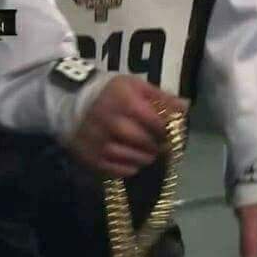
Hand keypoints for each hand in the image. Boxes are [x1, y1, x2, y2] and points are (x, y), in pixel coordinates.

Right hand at [67, 75, 185, 178]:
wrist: (71, 101)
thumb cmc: (111, 93)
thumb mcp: (135, 86)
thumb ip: (161, 97)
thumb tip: (185, 107)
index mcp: (125, 102)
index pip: (157, 123)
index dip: (167, 130)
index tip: (169, 131)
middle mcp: (112, 123)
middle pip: (147, 143)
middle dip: (157, 145)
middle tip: (159, 144)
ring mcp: (100, 143)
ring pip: (135, 159)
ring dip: (146, 157)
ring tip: (147, 151)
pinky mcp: (92, 159)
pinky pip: (119, 171)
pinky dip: (130, 167)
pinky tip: (132, 158)